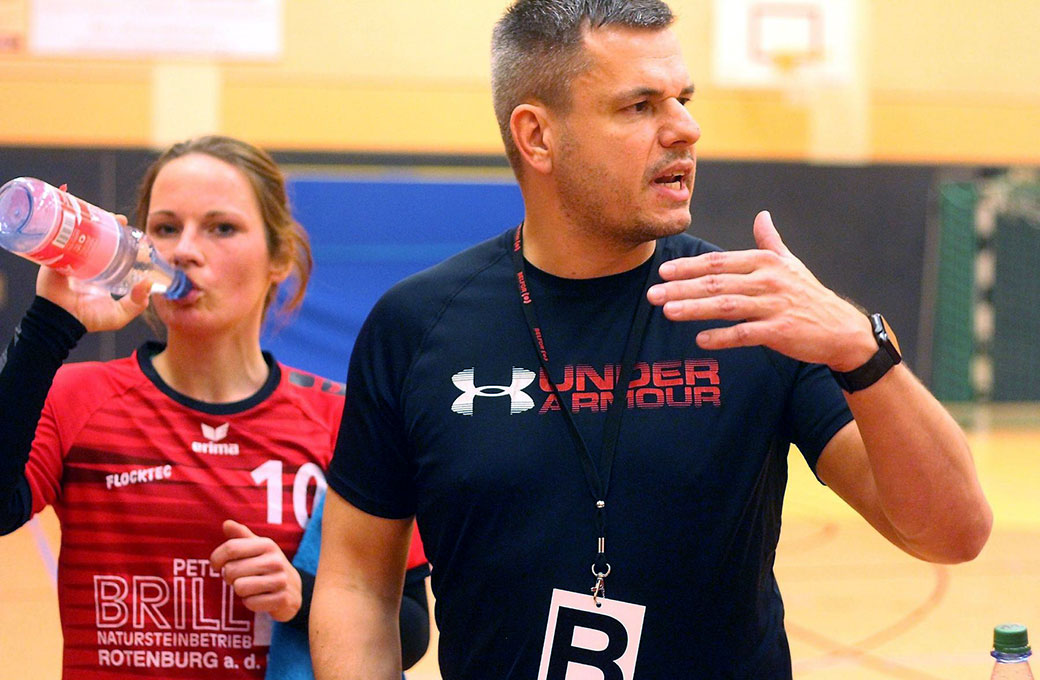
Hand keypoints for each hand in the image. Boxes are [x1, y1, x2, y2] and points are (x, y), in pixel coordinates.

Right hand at [35, 216, 151, 331]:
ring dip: (88, 219)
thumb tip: (149, 282)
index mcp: (102, 271)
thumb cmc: (89, 319)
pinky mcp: (53, 257)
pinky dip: (60, 223)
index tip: (131, 230)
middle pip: (97, 237)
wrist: (62, 322)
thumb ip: (137, 303)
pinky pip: (55, 237)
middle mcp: (86, 262)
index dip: (121, 237)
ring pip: (78, 233)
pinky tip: (73, 212)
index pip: (113, 248)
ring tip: (102, 213)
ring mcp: (69, 258)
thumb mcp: (120, 314)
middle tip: (119, 219)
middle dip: (107, 224)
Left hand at [210, 519, 301, 622]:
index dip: (216, 558)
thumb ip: (241, 536)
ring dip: (240, 590)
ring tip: (250, 587)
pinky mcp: (282, 599)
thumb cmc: (267, 565)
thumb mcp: (257, 548)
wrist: (293, 588)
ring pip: (239, 587)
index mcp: (267, 544)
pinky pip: (250, 603)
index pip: (231, 548)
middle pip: (231, 570)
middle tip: (239, 577)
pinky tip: (259, 597)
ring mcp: (280, 580)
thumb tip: (226, 523)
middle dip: (229, 577)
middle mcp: (275, 561)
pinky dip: (250, 602)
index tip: (217, 566)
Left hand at [646, 210, 875, 370]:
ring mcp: (773, 306)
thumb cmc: (810, 295)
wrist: (842, 329)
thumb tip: (762, 216)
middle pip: (716, 283)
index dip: (690, 266)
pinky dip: (722, 337)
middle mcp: (767, 281)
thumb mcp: (791, 264)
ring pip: (725, 306)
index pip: (719, 262)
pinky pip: (744, 334)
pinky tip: (700, 340)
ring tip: (668, 312)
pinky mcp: (780, 331)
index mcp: (765, 262)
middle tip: (653, 294)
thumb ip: (770, 241)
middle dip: (681, 288)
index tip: (664, 271)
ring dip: (694, 309)